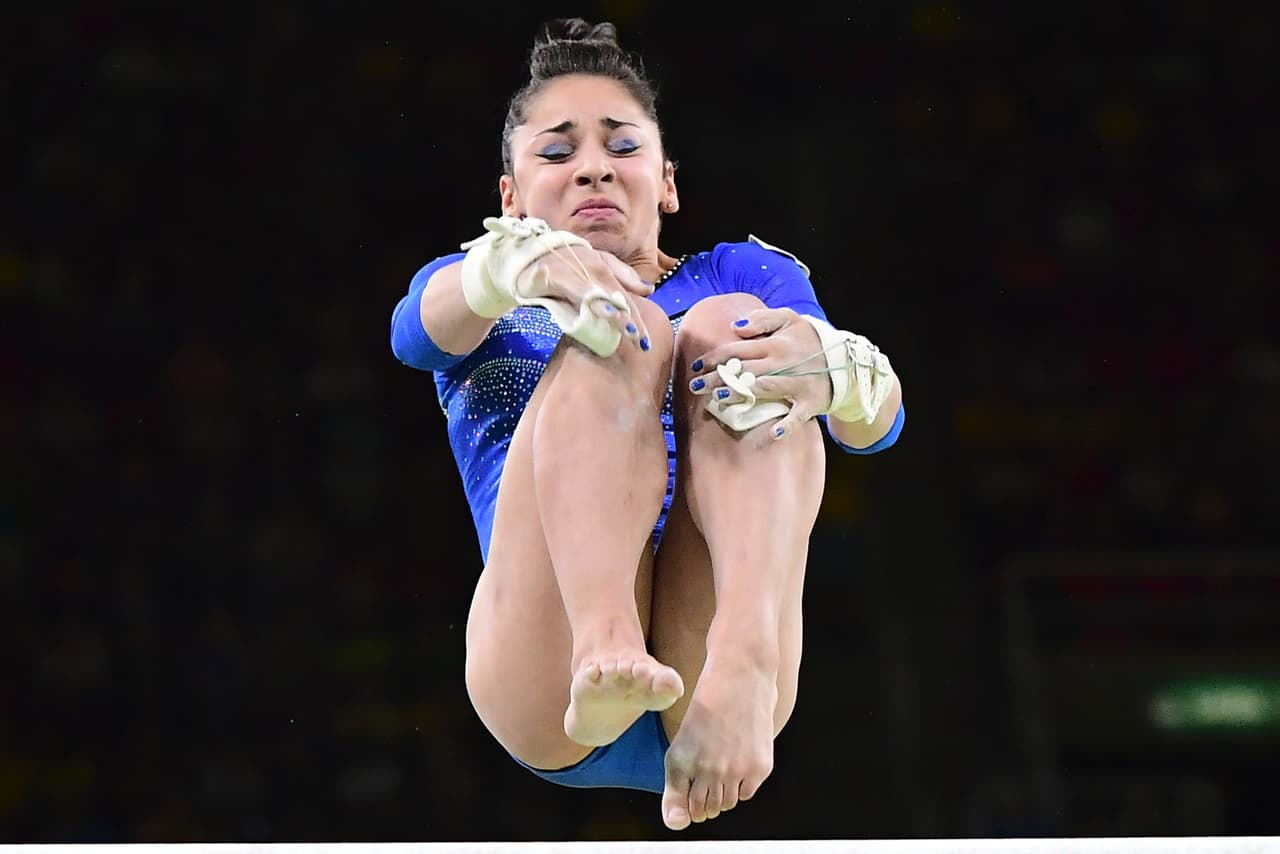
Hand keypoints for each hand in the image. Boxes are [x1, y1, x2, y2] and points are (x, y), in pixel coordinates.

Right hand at [517, 245, 654, 349]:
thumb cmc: (564, 266)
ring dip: (609, 309)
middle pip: (613, 293)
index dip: (636, 317)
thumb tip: (650, 289)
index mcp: (603, 266)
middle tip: (639, 340)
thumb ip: (622, 277)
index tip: (645, 341)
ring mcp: (571, 268)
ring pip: (594, 291)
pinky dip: (581, 297)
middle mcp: (590, 264)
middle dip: (627, 317)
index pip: (624, 294)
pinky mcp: (551, 273)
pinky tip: (591, 310)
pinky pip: (568, 287)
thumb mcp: (595, 267)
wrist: (525, 257)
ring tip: (623, 327)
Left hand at [687, 308, 833, 438]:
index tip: (695, 367)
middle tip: (694, 387)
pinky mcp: (810, 403)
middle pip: (745, 371)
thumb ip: (762, 319)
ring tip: (718, 400)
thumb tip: (736, 326)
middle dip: (718, 378)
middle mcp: (784, 363)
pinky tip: (771, 433)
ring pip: (764, 389)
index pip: (738, 350)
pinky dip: (786, 425)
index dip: (714, 358)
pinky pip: (797, 416)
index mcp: (776, 344)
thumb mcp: (789, 319)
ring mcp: (798, 384)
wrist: (845, 360)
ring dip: (741, 394)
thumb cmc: (809, 339)